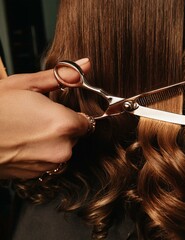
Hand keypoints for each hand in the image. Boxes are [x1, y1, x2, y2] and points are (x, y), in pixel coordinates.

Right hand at [0, 58, 90, 179]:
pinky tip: (22, 143)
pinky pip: (48, 162)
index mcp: (65, 124)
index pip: (87, 121)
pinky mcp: (36, 175)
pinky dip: (40, 153)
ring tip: (26, 130)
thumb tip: (85, 64)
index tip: (58, 111)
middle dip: (61, 126)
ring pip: (62, 149)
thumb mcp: (26, 85)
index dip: (71, 115)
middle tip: (37, 117)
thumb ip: (62, 76)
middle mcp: (62, 148)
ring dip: (51, 140)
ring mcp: (49, 165)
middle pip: (74, 135)